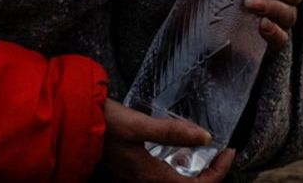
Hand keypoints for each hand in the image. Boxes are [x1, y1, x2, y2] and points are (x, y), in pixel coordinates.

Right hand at [99, 99, 233, 181]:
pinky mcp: (132, 174)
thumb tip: (205, 136)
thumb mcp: (139, 124)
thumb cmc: (104, 124)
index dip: (219, 172)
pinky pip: (163, 179)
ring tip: (205, 152)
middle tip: (222, 154)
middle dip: (211, 175)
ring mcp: (138, 180)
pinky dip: (178, 169)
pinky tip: (178, 152)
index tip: (229, 151)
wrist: (73, 127)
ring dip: (195, 174)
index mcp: (153, 177)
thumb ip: (172, 132)